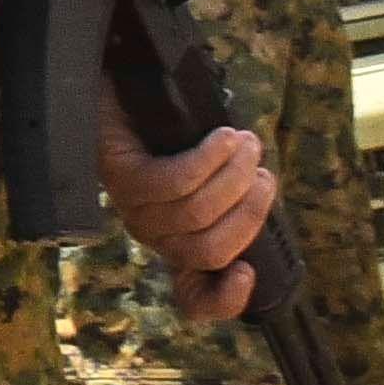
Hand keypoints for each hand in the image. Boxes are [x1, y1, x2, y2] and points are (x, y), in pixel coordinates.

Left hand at [102, 122, 276, 319]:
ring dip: (235, 176)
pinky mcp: (120, 176)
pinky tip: (224, 138)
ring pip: (196, 212)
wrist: (122, 84)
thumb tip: (263, 195)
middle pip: (210, 249)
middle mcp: (153, 235)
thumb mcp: (216, 172)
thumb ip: (235, 197)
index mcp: (178, 243)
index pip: (195, 299)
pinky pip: (173, 181)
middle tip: (262, 172)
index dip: (223, 300)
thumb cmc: (177, 132)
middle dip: (251, 212)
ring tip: (248, 144)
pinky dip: (210, 160)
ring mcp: (132, 208)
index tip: (248, 273)